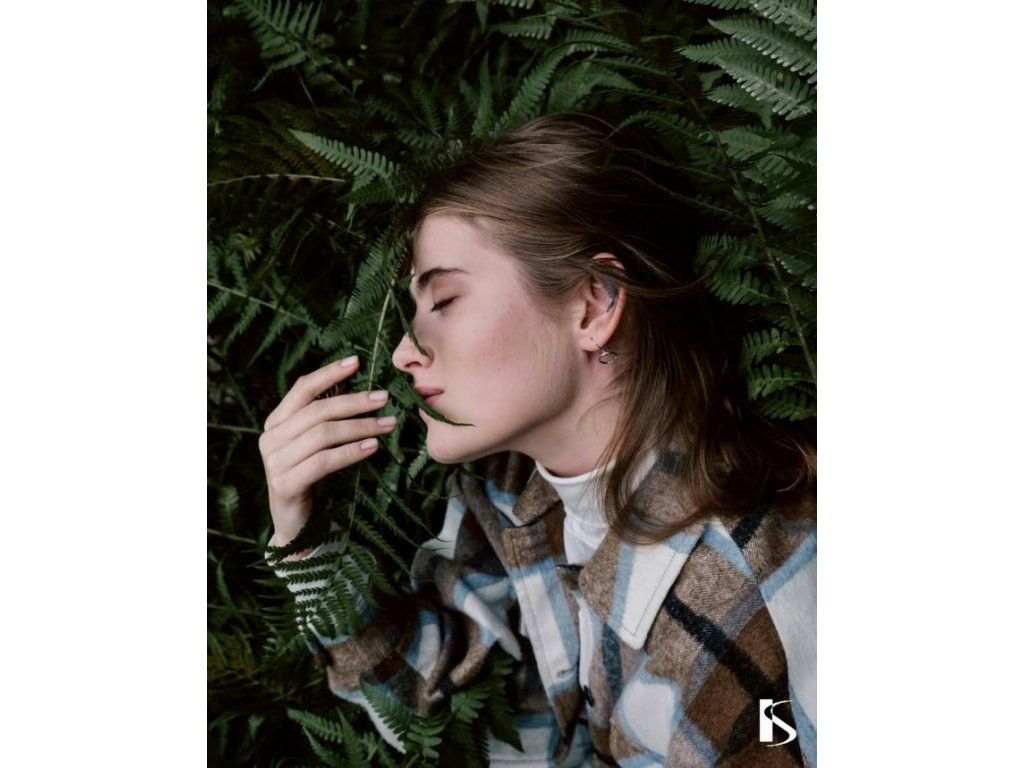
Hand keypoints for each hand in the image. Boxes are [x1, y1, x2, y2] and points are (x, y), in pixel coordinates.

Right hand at [259, 356, 394, 557]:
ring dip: (360, 427)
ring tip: (387, 424)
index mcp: (277, 422)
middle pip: (317, 411)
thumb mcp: (318, 445)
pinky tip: (373, 447)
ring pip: (323, 435)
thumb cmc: (313, 479)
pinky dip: (351, 452)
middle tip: (384, 397)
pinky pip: (324, 462)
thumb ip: (327, 420)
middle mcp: (271, 439)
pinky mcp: (285, 485)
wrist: (298, 527)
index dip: (329, 373)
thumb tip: (364, 392)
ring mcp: (275, 462)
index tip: (357, 362)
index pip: (302, 389)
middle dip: (354, 402)